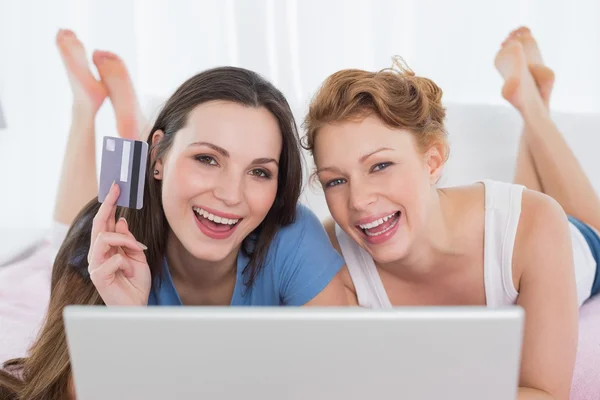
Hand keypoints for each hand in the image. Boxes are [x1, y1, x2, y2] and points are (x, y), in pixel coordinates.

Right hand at [88, 182, 150, 305]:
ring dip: (125, 241)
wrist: (137, 306)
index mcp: (106, 249)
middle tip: (116, 190)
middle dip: (108, 205)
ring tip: (137, 251)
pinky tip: (131, 271)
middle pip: (99, 225)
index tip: (115, 188)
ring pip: (105, 238)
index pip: (105, 223)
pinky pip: (114, 259)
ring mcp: (95, 265)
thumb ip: (129, 241)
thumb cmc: (136, 283)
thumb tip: (121, 221)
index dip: (109, 205)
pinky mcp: (98, 276)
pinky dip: (128, 263)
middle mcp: (97, 254)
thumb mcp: (137, 257)